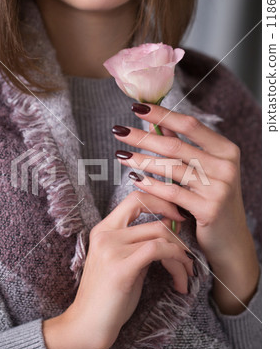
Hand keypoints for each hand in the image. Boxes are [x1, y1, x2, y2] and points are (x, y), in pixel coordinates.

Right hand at [68, 191, 193, 348]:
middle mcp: (106, 234)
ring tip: (186, 274)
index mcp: (104, 229)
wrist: (87, 325)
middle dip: (179, 235)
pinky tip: (180, 279)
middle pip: (154, 218)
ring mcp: (111, 249)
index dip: (161, 201)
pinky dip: (176, 261)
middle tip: (189, 253)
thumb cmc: (109, 296)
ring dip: (181, 255)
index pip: (135, 198)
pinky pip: (158, 251)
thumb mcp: (124, 262)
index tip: (178, 216)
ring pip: (161, 235)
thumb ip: (140, 244)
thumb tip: (169, 229)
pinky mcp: (120, 268)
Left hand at [113, 102, 259, 313]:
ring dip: (142, 160)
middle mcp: (226, 166)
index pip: (191, 125)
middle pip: (176, 145)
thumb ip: (184, 146)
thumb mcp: (204, 171)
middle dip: (143, 137)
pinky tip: (135, 180)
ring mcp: (219, 188)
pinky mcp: (209, 209)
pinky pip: (173, 193)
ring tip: (121, 154)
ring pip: (172, 168)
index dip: (163, 114)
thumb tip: (160, 122)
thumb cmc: (213, 200)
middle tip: (118, 131)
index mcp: (226, 150)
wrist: (230, 240)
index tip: (138, 107)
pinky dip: (152, 185)